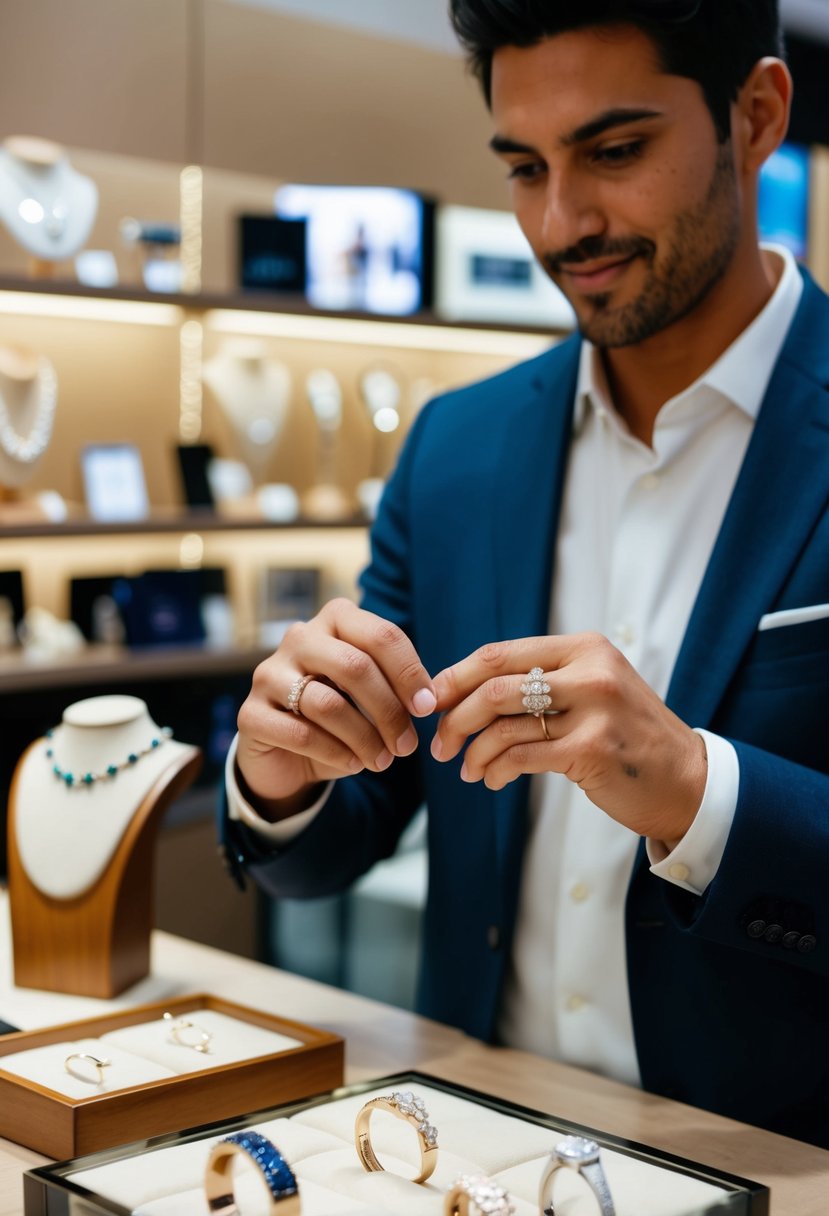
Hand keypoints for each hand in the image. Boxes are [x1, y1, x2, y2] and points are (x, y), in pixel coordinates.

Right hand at [236, 598, 436, 819]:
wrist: (288, 755)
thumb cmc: (340, 716)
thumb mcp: (372, 696)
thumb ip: (396, 688)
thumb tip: (426, 701)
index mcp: (336, 621)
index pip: (381, 635)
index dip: (410, 672)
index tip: (427, 707)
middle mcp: (299, 638)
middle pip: (355, 666)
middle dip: (389, 710)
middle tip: (407, 745)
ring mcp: (269, 673)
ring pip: (328, 703)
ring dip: (365, 739)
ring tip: (383, 761)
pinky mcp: (251, 713)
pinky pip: (301, 734)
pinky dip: (336, 753)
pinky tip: (353, 764)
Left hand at [430, 633, 706, 846]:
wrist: (687, 781)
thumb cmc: (628, 737)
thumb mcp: (592, 690)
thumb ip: (543, 681)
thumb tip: (466, 689)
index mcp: (585, 647)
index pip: (500, 654)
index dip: (457, 677)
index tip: (434, 701)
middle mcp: (589, 672)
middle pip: (494, 685)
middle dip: (455, 716)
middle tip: (440, 743)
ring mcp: (593, 711)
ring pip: (502, 724)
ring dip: (473, 750)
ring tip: (467, 769)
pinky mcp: (591, 751)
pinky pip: (520, 756)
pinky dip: (496, 770)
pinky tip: (492, 779)